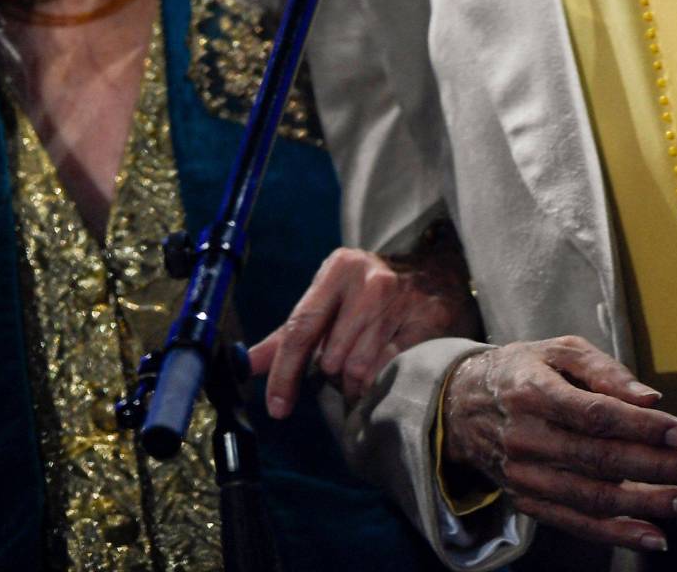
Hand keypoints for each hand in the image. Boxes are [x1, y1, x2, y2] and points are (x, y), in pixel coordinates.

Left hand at [249, 229, 481, 417]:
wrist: (435, 273)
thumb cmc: (366, 294)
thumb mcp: (325, 302)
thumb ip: (286, 336)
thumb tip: (241, 363)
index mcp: (337, 268)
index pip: (301, 328)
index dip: (285, 373)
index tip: (277, 407)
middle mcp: (369, 278)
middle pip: (332, 357)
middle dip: (330, 375)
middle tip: (340, 370)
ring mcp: (402, 298)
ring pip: (360, 369)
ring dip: (355, 384)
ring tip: (362, 372)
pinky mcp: (428, 320)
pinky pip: (390, 371)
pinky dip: (381, 382)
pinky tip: (384, 371)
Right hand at [441, 337, 676, 553]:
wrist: (463, 404)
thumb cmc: (524, 371)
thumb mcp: (559, 350)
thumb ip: (605, 370)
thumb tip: (649, 398)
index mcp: (533, 391)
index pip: (595, 414)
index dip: (642, 426)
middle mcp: (526, 437)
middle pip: (599, 460)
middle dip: (659, 468)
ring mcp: (524, 475)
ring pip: (592, 498)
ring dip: (647, 505)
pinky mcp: (527, 501)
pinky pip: (575, 523)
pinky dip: (617, 535)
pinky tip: (655, 535)